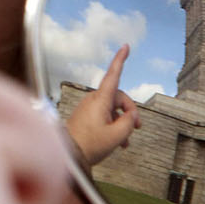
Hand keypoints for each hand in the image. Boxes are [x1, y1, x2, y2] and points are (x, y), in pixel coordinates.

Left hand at [65, 44, 140, 166]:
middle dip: (130, 111)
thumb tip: (130, 116)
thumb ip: (128, 123)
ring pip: (112, 109)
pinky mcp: (85, 117)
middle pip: (118, 98)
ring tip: (126, 141)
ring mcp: (88, 109)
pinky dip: (113, 125)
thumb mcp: (117, 136)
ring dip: (121, 122)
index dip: (120, 60)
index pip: (113, 75)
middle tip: (136, 127)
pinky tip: (118, 141)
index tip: (125, 47)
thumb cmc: (88, 145)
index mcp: (100, 100)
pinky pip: (103, 116)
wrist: (68, 157)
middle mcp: (93, 101)